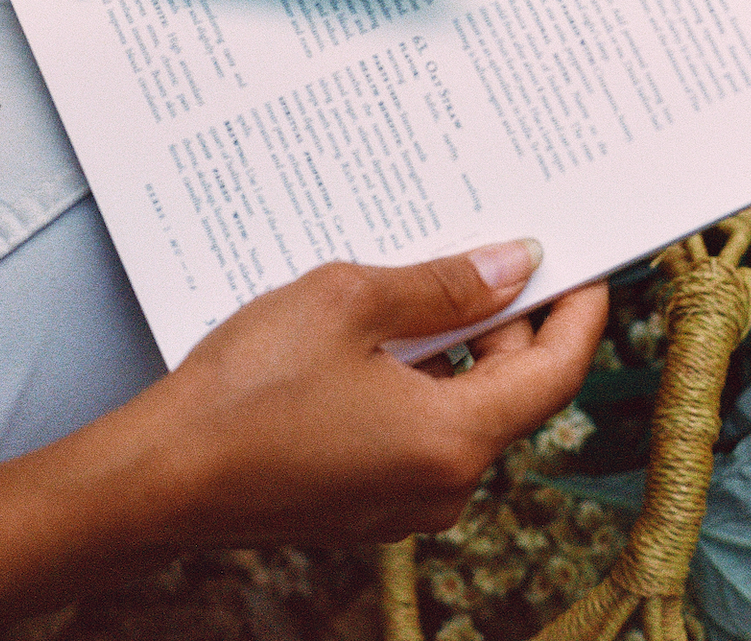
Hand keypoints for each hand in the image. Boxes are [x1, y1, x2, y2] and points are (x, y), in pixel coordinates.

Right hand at [145, 242, 607, 548]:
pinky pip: (416, 431)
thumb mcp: (349, 303)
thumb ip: (442, 286)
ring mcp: (402, 503)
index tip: (589, 262)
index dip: (580, 311)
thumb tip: (513, 266)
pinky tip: (375, 332)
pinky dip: (414, 379)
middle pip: (509, 389)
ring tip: (416, 277)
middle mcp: (442, 486)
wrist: (160, 476)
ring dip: (452, 345)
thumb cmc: (248, 388)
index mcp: (454, 440)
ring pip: (459, 408)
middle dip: (506, 318)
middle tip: (488, 246)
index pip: (555, 372)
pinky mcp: (364, 503)